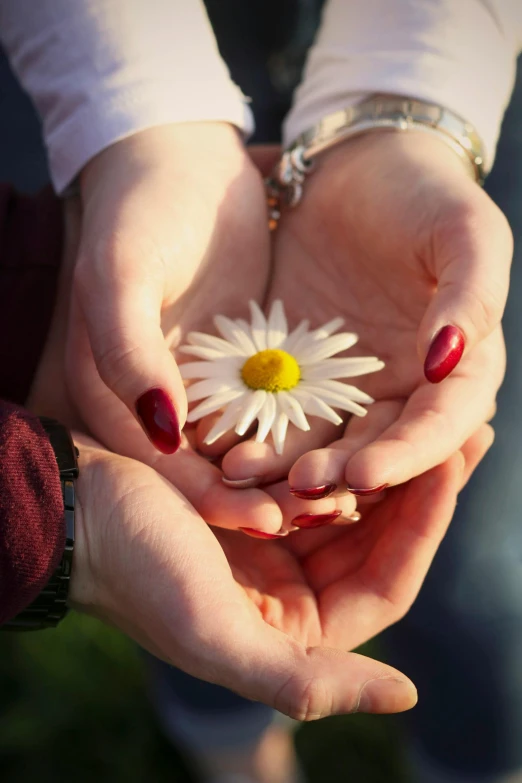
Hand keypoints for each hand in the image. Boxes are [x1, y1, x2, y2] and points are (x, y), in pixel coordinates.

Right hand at [32, 130, 323, 534]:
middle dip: (264, 499)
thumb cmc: (137, 212)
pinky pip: (282, 407)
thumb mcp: (119, 276)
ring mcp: (204, 385)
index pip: (162, 469)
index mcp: (114, 395)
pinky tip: (354, 442)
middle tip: (323, 520)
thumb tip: (159, 430)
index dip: (212, 500)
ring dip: (294, 472)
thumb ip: (127, 352)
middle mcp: (157, 403)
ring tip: (347, 496)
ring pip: (251, 446)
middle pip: (210, 470)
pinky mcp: (246, 364)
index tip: (267, 521)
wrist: (181, 157)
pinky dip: (311, 428)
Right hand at [69, 423, 491, 718]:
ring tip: (437, 414)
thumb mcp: (215, 636)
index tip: (453, 463)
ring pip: (355, 503)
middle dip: (422, 486)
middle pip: (378, 540)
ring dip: (391, 463)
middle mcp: (291, 593)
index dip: (425, 526)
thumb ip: (304, 681)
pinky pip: (318, 474)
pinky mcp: (258, 503)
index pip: (384, 583)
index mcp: (291, 634)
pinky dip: (347, 449)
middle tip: (469, 428)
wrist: (73, 511)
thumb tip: (406, 696)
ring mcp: (276, 545)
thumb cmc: (135, 573)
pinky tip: (378, 412)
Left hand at [218, 132, 508, 495]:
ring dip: (286, 463)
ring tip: (244, 474)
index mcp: (459, 369)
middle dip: (338, 473)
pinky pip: (276, 408)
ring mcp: (347, 385)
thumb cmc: (426, 195)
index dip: (407, 455)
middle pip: (377, 447)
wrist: (359, 164)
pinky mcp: (297, 370)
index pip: (442, 426)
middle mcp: (405, 389)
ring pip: (321, 438)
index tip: (364, 474)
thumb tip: (449, 359)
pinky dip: (254, 428)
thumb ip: (471, 295)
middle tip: (297, 489)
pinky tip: (223, 442)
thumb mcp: (466, 232)